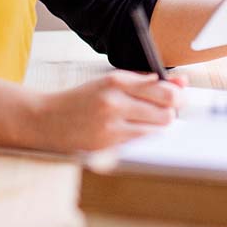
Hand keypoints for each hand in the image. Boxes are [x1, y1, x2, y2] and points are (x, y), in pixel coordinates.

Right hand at [30, 70, 187, 153]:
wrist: (47, 119)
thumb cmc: (81, 100)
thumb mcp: (108, 82)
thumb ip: (143, 82)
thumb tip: (179, 83)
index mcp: (115, 81)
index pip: (163, 90)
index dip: (177, 95)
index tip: (178, 97)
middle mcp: (114, 101)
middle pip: (166, 111)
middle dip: (170, 112)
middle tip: (162, 111)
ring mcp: (111, 125)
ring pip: (158, 129)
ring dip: (157, 127)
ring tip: (143, 121)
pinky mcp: (109, 145)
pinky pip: (142, 143)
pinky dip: (144, 138)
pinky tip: (132, 132)